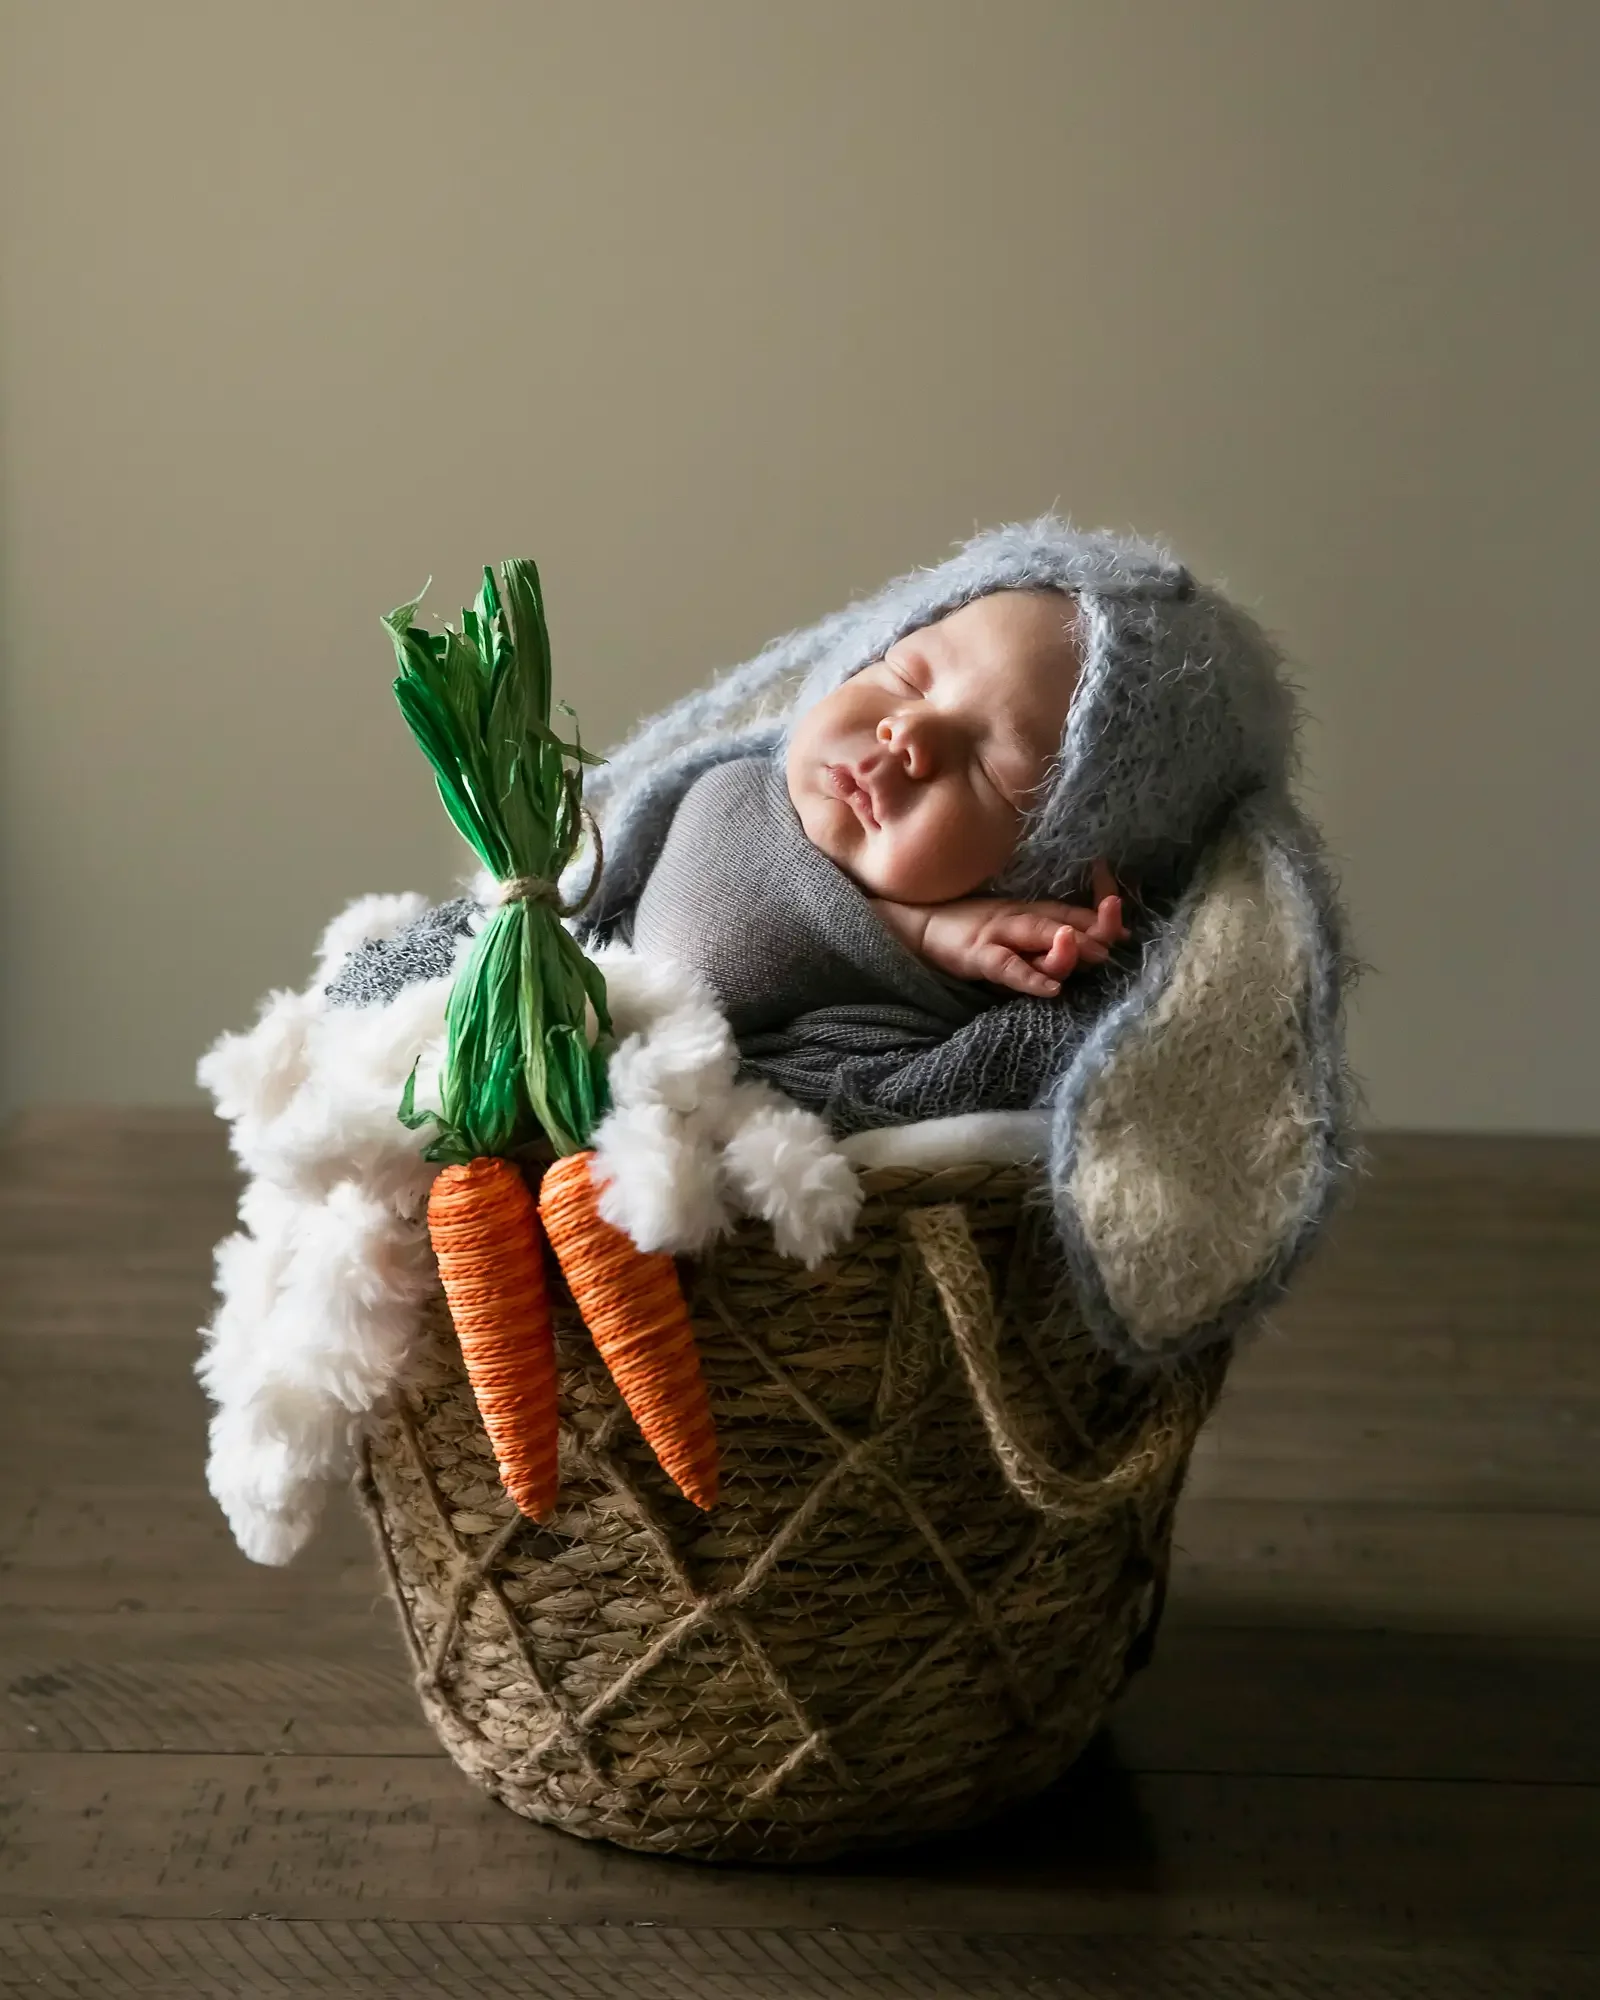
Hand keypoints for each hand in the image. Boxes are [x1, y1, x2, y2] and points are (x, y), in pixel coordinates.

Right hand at [872, 862, 1130, 998]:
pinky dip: (1030, 977)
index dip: (1103, 911)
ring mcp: (998, 933)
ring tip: (1096, 952)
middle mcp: (1020, 918)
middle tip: (1121, 930)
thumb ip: (1052, 939)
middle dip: (1097, 924)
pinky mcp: (977, 955)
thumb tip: (1107, 946)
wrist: (915, 927)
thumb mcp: (1014, 933)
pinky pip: (1007, 968)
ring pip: (1039, 936)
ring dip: (1069, 944)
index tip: (1125, 913)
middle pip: (1064, 918)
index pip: (1075, 909)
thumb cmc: (968, 933)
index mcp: (1031, 912)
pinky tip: (1051, 988)